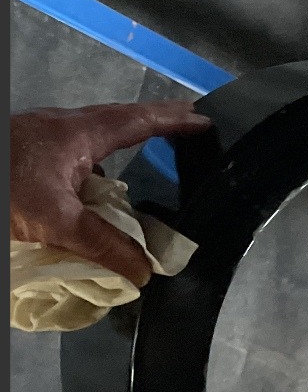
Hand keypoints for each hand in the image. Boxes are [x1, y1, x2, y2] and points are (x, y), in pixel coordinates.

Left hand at [10, 101, 210, 284]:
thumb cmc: (7, 190)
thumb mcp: (56, 222)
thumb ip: (104, 246)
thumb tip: (145, 272)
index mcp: (76, 134)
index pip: (136, 121)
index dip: (172, 122)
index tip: (203, 122)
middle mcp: (61, 127)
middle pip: (117, 120)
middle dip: (152, 124)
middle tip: (184, 127)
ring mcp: (40, 137)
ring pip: (92, 137)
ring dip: (120, 145)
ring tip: (144, 162)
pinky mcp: (26, 152)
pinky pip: (73, 154)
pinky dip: (94, 166)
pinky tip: (94, 191)